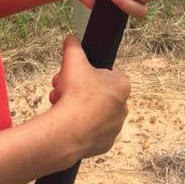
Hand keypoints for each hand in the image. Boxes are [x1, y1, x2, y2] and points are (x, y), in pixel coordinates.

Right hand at [48, 36, 129, 159]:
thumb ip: (73, 46)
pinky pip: (92, 130)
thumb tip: (71, 40)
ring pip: (93, 111)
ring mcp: (115, 127)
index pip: (105, 72)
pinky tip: (68, 121)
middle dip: (78, 89)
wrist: (68, 131)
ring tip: (61, 104)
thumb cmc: (75, 95)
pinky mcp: (106, 143)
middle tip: (63, 88)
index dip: (86, 71)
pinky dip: (80, 126)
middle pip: (97, 91)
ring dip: (77, 106)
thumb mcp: (73, 60)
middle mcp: (123, 106)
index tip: (75, 74)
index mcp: (121, 84)